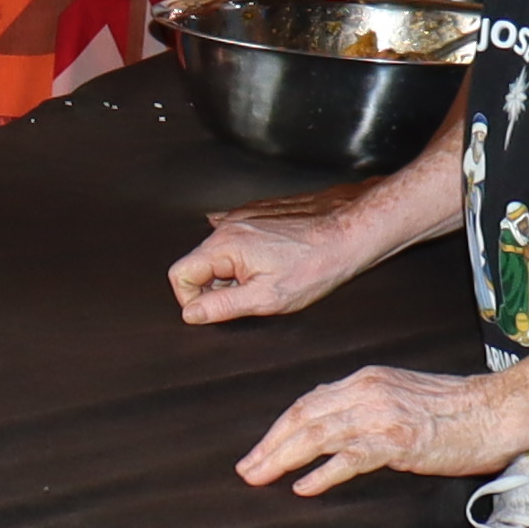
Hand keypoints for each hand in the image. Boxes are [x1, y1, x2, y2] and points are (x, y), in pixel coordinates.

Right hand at [171, 193, 386, 322]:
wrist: (349, 233)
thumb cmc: (316, 265)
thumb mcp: (267, 298)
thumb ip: (222, 306)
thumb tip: (191, 313)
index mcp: (224, 245)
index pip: (179, 275)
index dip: (192, 299)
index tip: (214, 310)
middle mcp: (228, 225)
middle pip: (197, 263)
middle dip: (216, 286)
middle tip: (251, 296)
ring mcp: (242, 216)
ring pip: (217, 252)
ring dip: (233, 272)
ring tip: (267, 279)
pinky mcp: (257, 214)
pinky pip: (235, 239)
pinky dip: (244, 255)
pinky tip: (269, 263)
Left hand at [235, 363, 528, 494]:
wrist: (499, 409)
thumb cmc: (458, 407)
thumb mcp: (402, 394)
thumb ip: (367, 404)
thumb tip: (333, 424)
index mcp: (366, 380)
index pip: (309, 402)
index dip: (280, 427)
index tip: (261, 448)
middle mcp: (367, 392)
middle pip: (303, 417)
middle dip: (270, 445)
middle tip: (247, 468)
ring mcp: (381, 416)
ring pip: (317, 435)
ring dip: (283, 459)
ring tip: (261, 478)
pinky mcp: (398, 441)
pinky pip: (350, 458)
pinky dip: (323, 473)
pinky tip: (304, 487)